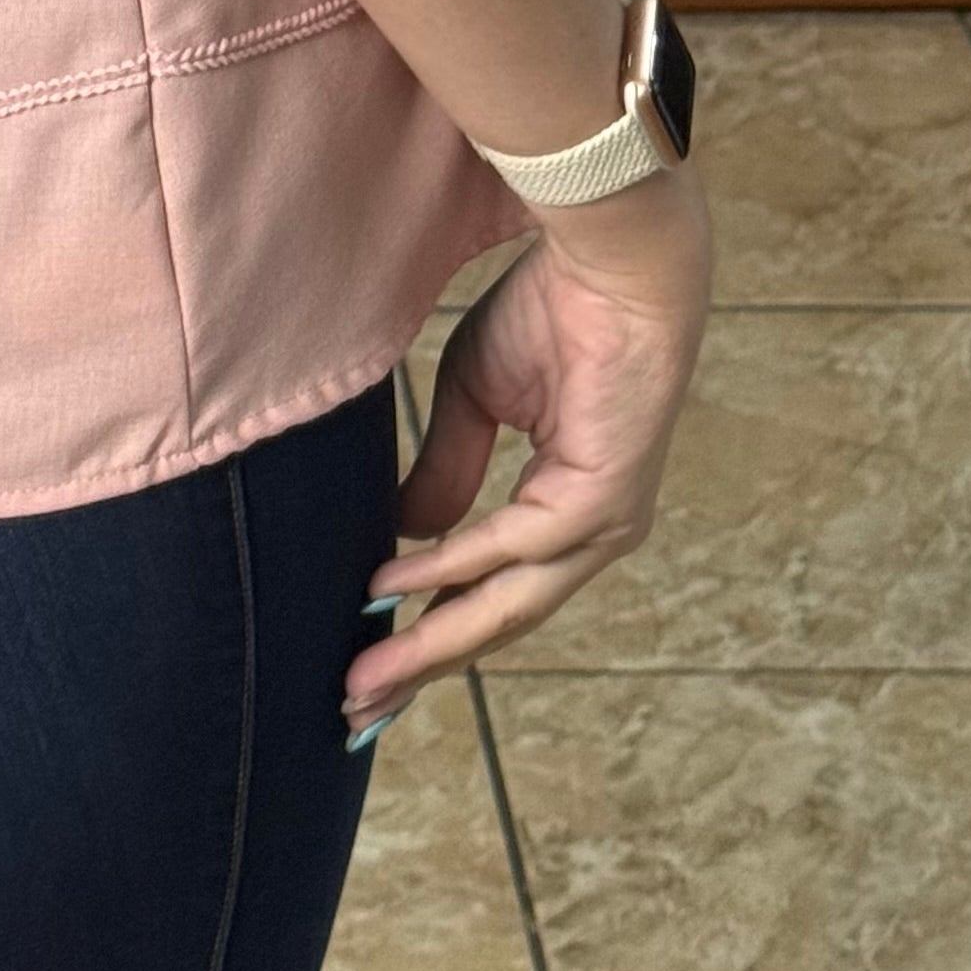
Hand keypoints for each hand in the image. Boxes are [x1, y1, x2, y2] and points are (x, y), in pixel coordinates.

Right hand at [342, 168, 711, 743]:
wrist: (613, 261)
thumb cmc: (556, 313)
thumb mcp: (478, 400)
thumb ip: (448, 472)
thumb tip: (407, 539)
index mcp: (571, 513)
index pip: (498, 594)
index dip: (433, 634)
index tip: (371, 672)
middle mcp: (592, 533)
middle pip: (500, 622)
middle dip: (424, 666)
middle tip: (358, 709)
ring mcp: (601, 524)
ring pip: (505, 606)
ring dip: (430, 643)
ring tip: (365, 677)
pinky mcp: (598, 501)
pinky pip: (509, 549)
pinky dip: (447, 570)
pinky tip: (391, 586)